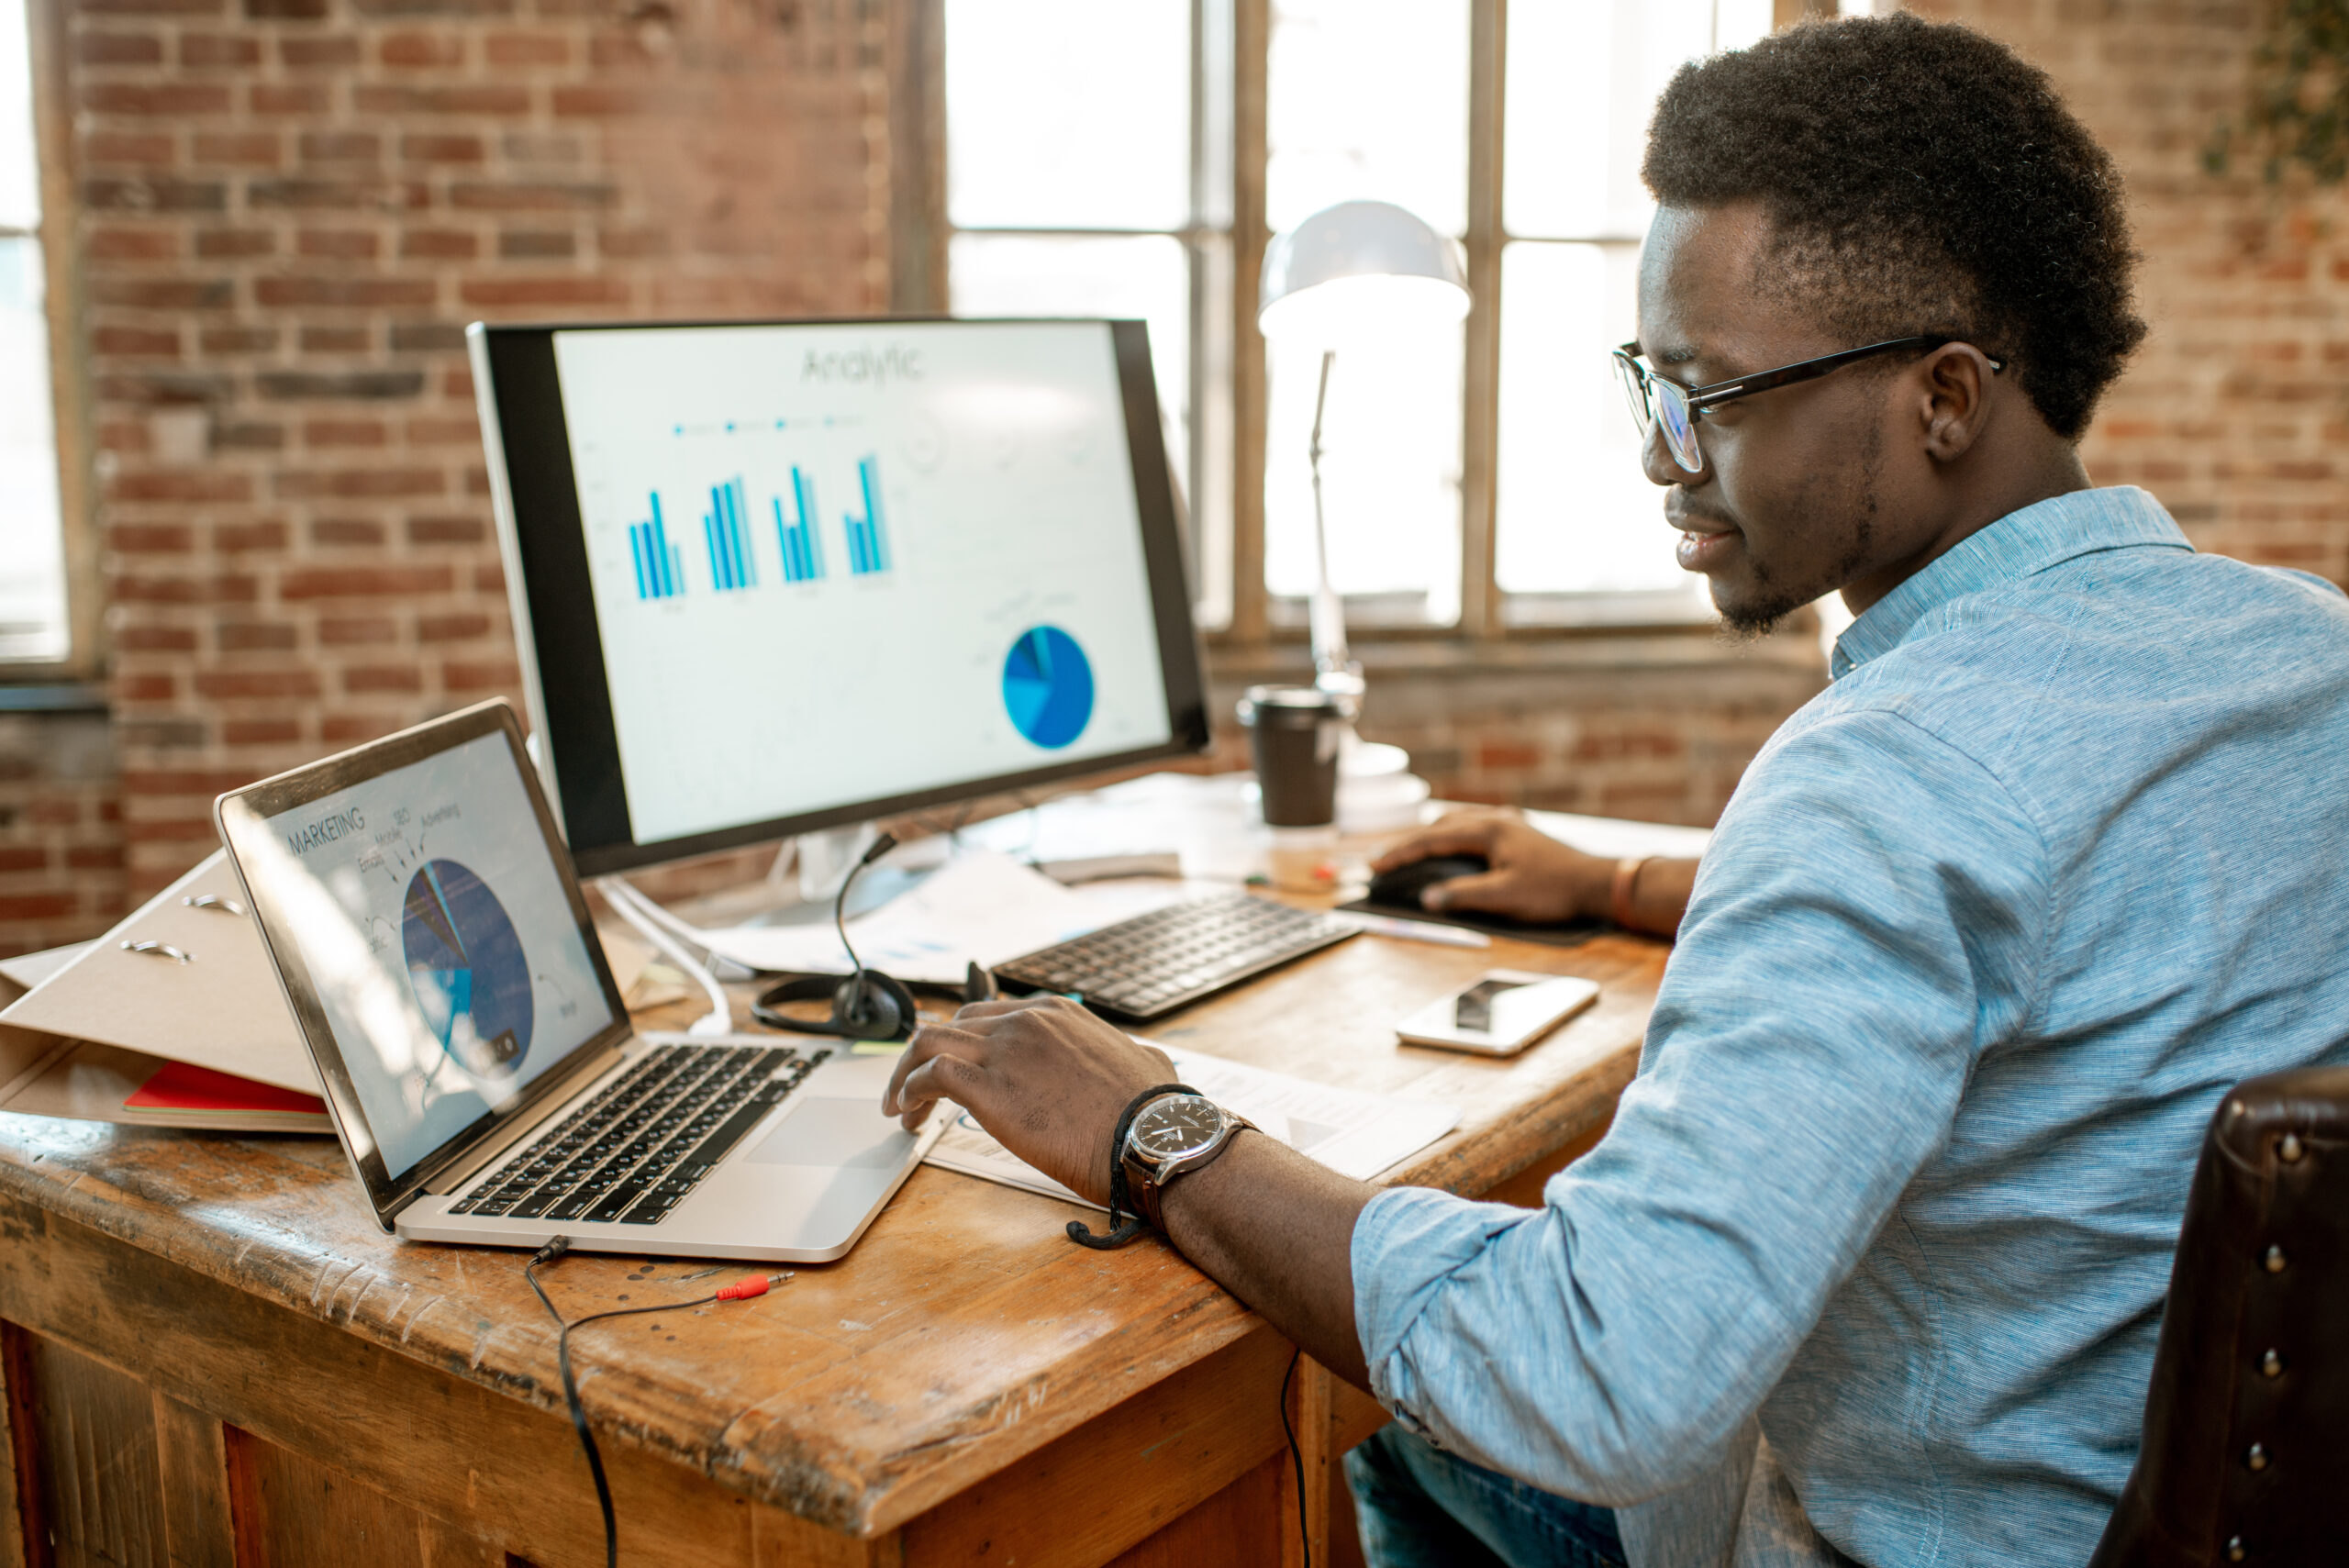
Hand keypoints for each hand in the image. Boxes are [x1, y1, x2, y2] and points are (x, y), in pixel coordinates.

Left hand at [881, 995, 1174, 1205]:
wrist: (1153, 1137)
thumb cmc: (1153, 1113)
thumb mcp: (1144, 1060)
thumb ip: (1127, 1053)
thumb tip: (1142, 1060)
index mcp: (1056, 1013)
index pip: (988, 1016)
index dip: (963, 1043)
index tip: (953, 1069)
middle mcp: (1026, 1021)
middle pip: (953, 1025)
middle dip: (928, 1058)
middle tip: (918, 1091)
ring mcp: (1005, 1050)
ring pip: (929, 1042)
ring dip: (905, 1074)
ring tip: (900, 1106)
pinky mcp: (990, 1088)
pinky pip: (930, 1075)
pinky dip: (908, 1091)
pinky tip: (908, 1114)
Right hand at [1370, 811, 1611, 922]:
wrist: (1597, 884)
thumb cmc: (1554, 890)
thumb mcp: (1504, 897)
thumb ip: (1462, 896)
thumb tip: (1427, 898)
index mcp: (1488, 830)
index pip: (1431, 840)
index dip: (1400, 855)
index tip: (1374, 867)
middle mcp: (1496, 819)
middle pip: (1440, 826)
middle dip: (1410, 844)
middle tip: (1383, 861)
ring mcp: (1509, 823)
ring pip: (1458, 823)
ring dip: (1431, 837)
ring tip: (1410, 852)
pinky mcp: (1519, 832)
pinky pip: (1475, 827)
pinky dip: (1454, 836)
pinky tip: (1454, 846)